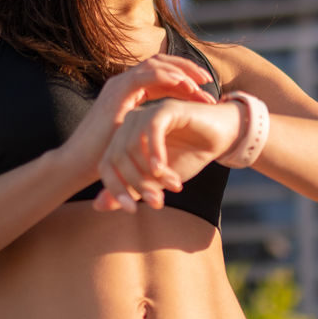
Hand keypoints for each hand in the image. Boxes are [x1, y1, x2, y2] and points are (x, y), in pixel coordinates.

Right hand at [55, 53, 217, 192]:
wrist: (76, 165)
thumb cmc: (103, 159)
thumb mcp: (134, 141)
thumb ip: (150, 132)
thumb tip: (171, 138)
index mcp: (128, 93)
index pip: (161, 76)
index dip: (184, 80)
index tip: (205, 92)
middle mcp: (122, 84)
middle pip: (160, 63)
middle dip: (186, 70)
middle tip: (208, 82)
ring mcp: (118, 85)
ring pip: (155, 64)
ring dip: (180, 71)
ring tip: (201, 82)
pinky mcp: (116, 93)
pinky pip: (145, 75)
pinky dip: (166, 76)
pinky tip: (184, 84)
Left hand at [91, 96, 242, 213]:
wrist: (219, 137)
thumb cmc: (187, 155)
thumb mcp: (156, 180)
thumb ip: (129, 189)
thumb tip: (98, 206)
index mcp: (123, 138)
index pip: (106, 165)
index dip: (115, 189)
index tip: (131, 210)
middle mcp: (130, 123)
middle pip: (118, 157)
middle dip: (137, 185)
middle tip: (158, 202)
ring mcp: (146, 113)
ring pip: (133, 146)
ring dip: (151, 174)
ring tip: (173, 186)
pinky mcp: (166, 108)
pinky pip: (152, 130)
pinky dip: (156, 153)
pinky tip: (164, 170)